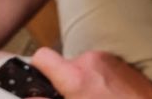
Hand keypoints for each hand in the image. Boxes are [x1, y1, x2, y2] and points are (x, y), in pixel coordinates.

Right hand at [29, 48, 151, 98]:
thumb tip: (31, 98)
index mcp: (75, 77)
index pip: (42, 57)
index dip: (37, 70)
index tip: (38, 82)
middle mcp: (90, 61)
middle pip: (64, 65)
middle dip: (64, 83)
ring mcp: (107, 58)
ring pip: (82, 67)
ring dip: (82, 82)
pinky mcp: (120, 61)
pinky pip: (98, 67)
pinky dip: (97, 80)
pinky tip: (107, 96)